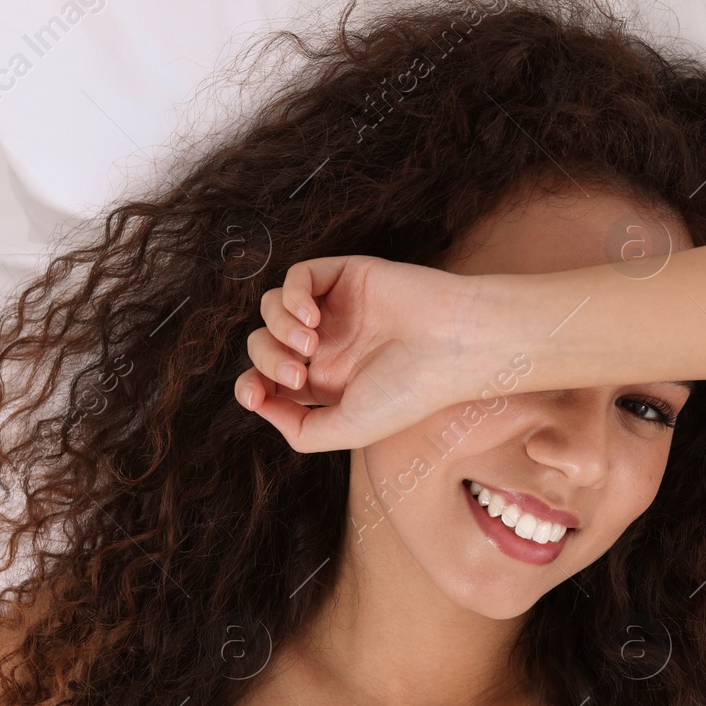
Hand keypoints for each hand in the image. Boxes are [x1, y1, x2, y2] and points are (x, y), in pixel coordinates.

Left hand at [235, 254, 480, 451]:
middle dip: (267, 361)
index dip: (251, 386)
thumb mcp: (349, 429)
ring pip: (272, 309)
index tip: (255, 396)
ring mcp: (335, 308)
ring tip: (310, 343)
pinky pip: (297, 276)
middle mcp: (328, 345)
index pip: (269, 381)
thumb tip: (262, 406)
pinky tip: (312, 315)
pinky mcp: (346, 275)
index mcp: (328, 383)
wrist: (454, 346)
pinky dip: (292, 295)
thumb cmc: (411, 392)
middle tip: (299, 371)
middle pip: (264, 345)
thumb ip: (301, 430)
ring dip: (277, 328)